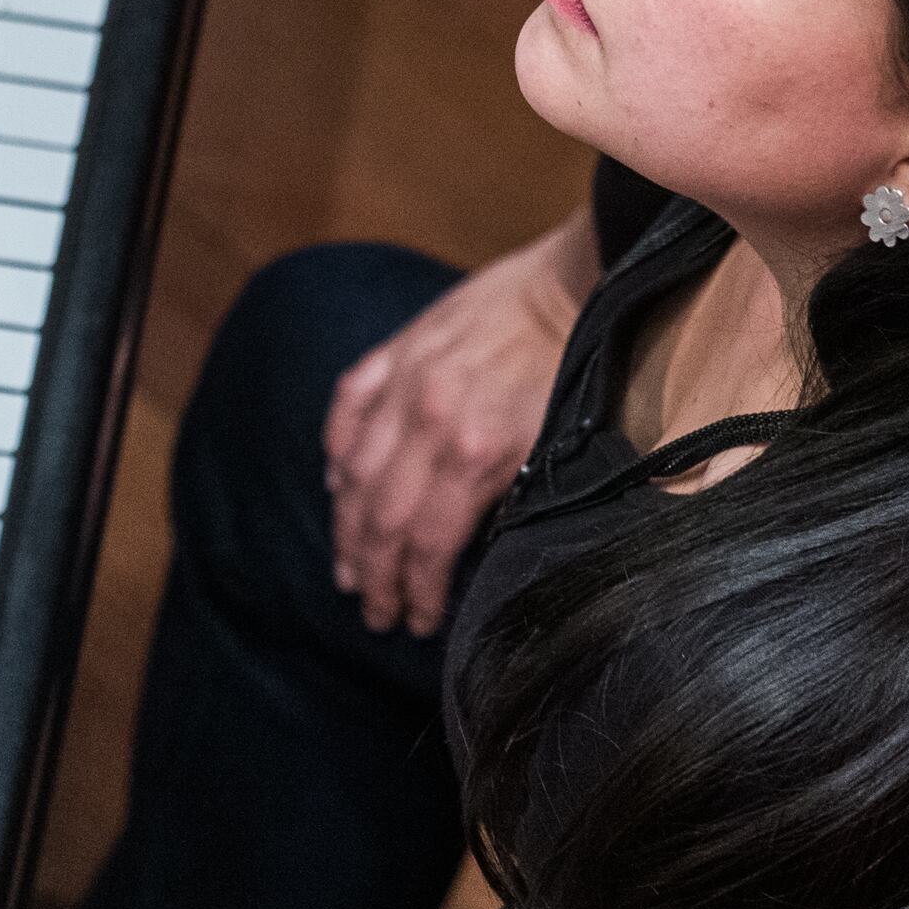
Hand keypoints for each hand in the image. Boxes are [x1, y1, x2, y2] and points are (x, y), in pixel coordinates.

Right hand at [324, 216, 589, 633]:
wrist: (573, 286)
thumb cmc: (571, 372)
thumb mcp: (553, 448)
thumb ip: (506, 498)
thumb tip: (472, 553)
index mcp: (474, 454)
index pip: (428, 545)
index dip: (417, 592)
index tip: (415, 622)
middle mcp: (428, 422)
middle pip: (381, 519)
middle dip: (375, 576)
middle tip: (374, 613)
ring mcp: (403, 383)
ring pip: (353, 473)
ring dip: (346, 530)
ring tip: (348, 570)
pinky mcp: (395, 351)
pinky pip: (347, 408)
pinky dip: (336, 450)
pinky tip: (335, 484)